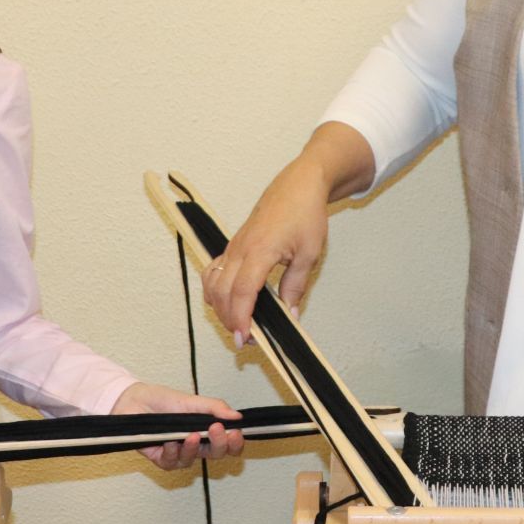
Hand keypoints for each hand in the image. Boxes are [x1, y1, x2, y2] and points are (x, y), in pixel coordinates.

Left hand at [111, 382, 244, 470]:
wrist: (135, 401)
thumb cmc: (164, 401)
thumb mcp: (192, 401)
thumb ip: (215, 408)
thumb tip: (238, 417)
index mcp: (206, 431)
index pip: (227, 444)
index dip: (235, 443)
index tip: (236, 432)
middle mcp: (195, 445)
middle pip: (216, 455)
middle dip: (220, 445)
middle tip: (217, 431)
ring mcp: (178, 453)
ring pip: (193, 461)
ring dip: (193, 449)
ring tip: (191, 435)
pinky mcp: (161, 459)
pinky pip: (172, 463)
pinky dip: (172, 452)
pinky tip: (170, 442)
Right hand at [203, 153, 335, 345]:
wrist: (299, 184)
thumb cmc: (305, 213)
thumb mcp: (309, 253)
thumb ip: (295, 285)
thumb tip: (291, 315)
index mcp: (260, 251)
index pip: (242, 292)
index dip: (241, 318)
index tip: (245, 338)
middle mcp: (241, 249)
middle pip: (222, 291)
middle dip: (229, 319)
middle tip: (245, 339)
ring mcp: (234, 245)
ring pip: (213, 281)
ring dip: (219, 306)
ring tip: (236, 322)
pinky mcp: (234, 243)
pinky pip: (214, 269)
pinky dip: (214, 288)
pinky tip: (224, 300)